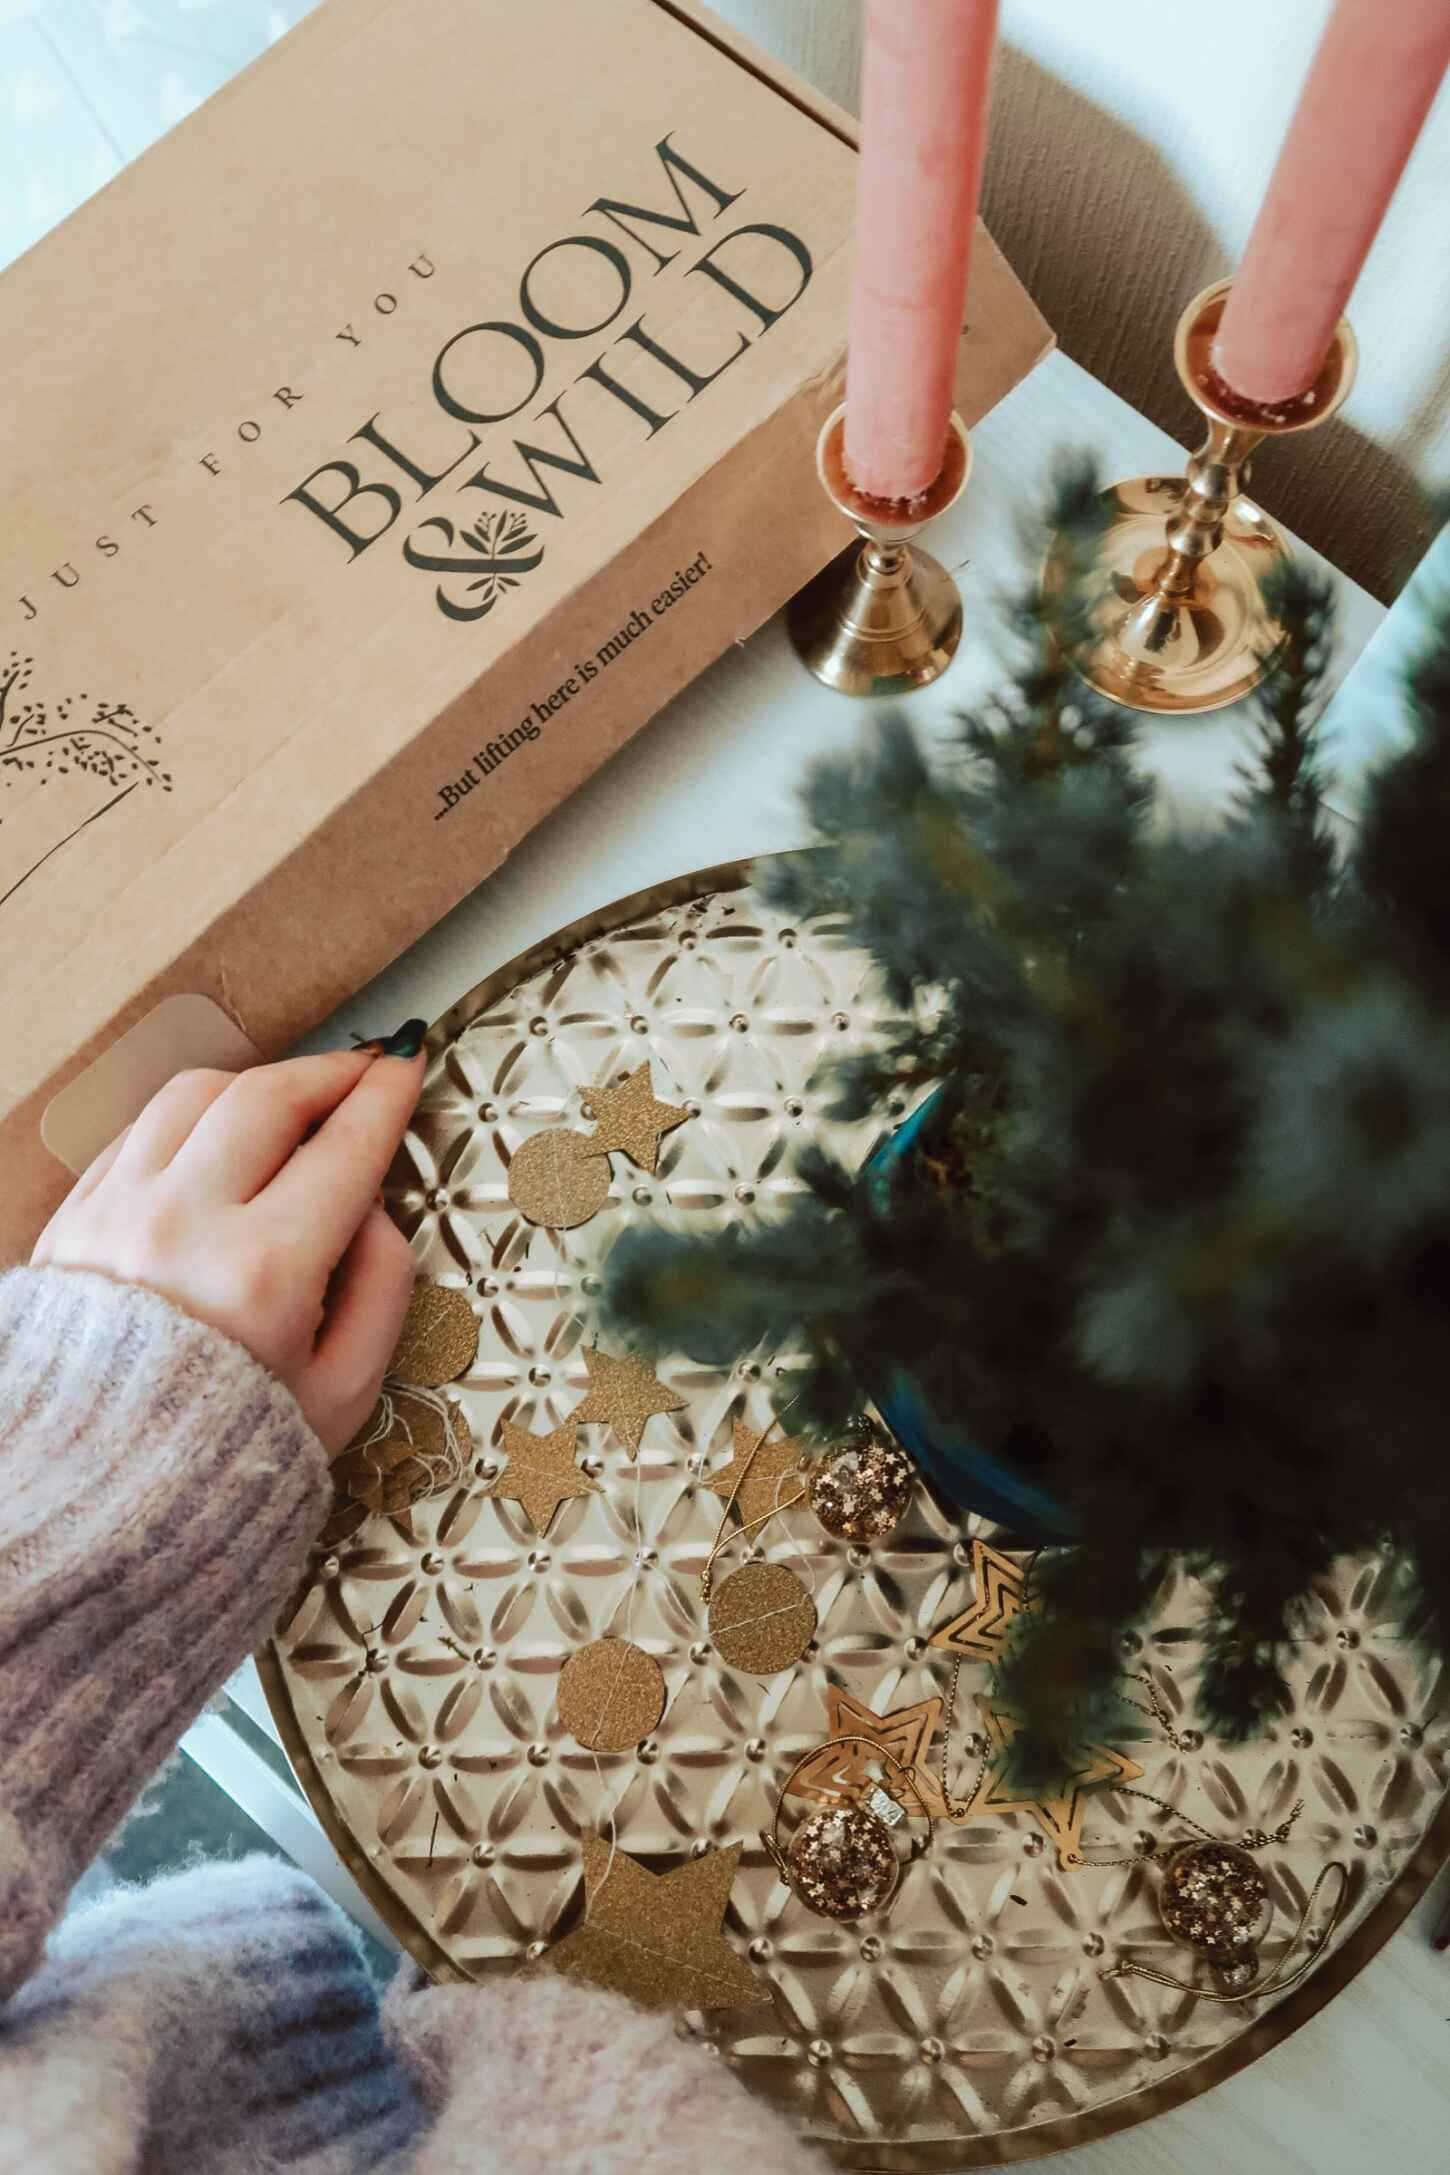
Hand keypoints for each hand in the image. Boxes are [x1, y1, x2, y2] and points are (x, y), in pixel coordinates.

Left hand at [32, 1041, 425, 1452]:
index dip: (386, 1095)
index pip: (345, 1147)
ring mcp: (119, 1211)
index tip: (408, 1065)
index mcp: (265, 1272)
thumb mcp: (345, 1389)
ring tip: (295, 1098)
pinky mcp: (76, 1215)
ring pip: (196, 1094)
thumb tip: (378, 1208)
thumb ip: (383, 1288)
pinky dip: (194, 1118)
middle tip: (366, 1069)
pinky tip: (223, 1139)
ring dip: (259, 1082)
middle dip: (330, 1071)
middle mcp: (186, 1224)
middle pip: (269, 1098)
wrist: (99, 1488)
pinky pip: (140, 1129)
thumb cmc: (231, 1446)